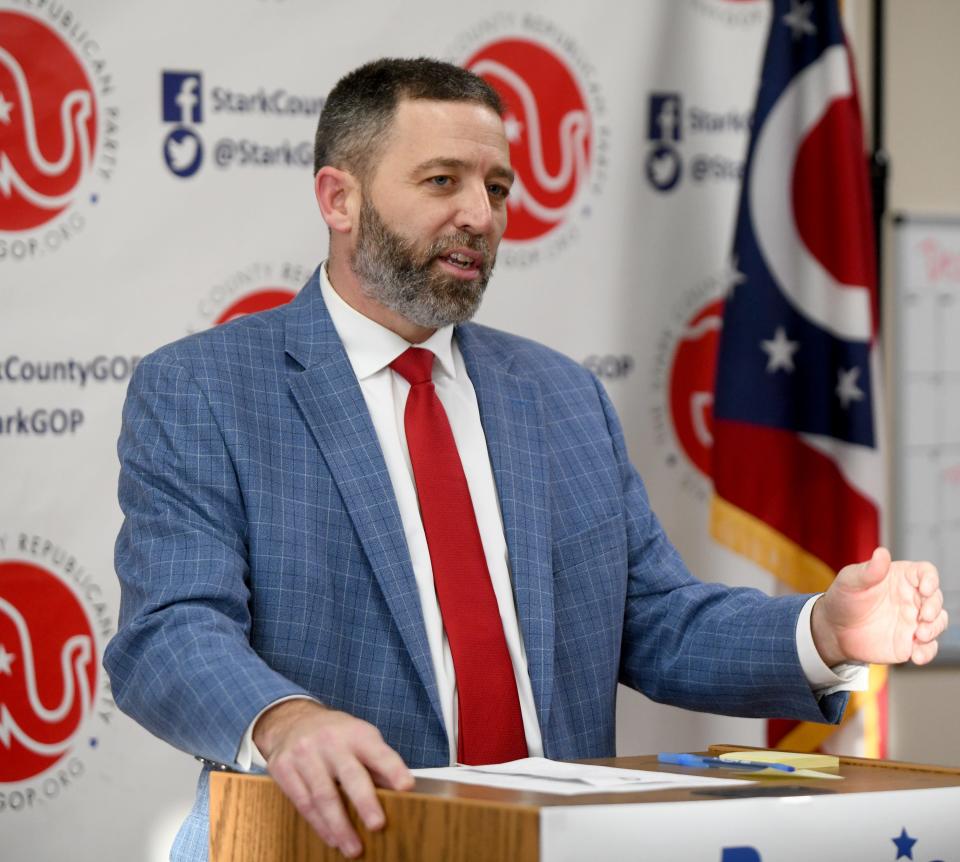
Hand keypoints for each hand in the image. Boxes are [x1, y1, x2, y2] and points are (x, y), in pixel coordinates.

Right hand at [253, 700, 413, 858]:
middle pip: (350, 774)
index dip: (393, 769)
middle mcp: (330, 741)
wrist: (293, 720)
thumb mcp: (360, 739)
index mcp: (356, 733)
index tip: (407, 787)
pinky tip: (331, 839)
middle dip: (365, 802)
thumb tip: (400, 793)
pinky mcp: (283, 767)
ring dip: (339, 826)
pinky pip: (303, 802)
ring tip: (353, 848)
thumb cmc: (336, 736)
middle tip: (378, 825)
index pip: (378, 752)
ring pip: (323, 795)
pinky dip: (319, 824)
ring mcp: (304, 754)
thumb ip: (378, 764)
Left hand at [811, 547, 947, 667]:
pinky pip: (928, 648)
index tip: (925, 588)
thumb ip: (869, 570)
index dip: (930, 579)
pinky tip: (917, 656)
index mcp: (901, 578)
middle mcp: (912, 598)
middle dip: (934, 607)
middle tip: (924, 616)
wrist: (834, 630)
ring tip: (919, 635)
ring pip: (937, 623)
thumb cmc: (843, 599)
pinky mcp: (910, 642)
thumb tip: (882, 552)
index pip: (925, 572)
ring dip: (934, 629)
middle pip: (936, 598)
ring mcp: (913, 621)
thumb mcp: (850, 581)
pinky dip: (927, 652)